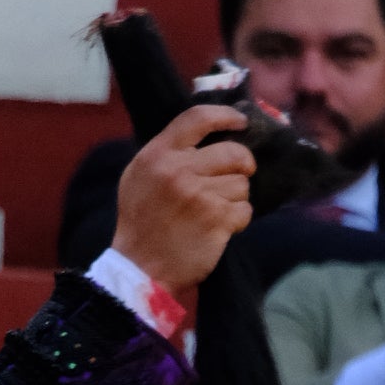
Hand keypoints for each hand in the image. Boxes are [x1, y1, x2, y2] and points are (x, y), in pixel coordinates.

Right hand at [111, 103, 253, 290]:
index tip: (242, 122)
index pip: (199, 118)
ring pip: (242, 184)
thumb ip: (167, 153)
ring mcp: (199, 196)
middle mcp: (178, 170)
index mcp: (158, 155)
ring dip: (235, 198)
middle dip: (242, 165)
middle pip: (233, 152)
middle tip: (238, 176)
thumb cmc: (141, 222)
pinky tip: (220, 228)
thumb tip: (208, 136)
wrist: (140, 268)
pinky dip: (238, 220)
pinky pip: (245, 210)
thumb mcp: (140, 176)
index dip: (227, 116)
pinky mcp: (216, 220)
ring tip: (216, 211)